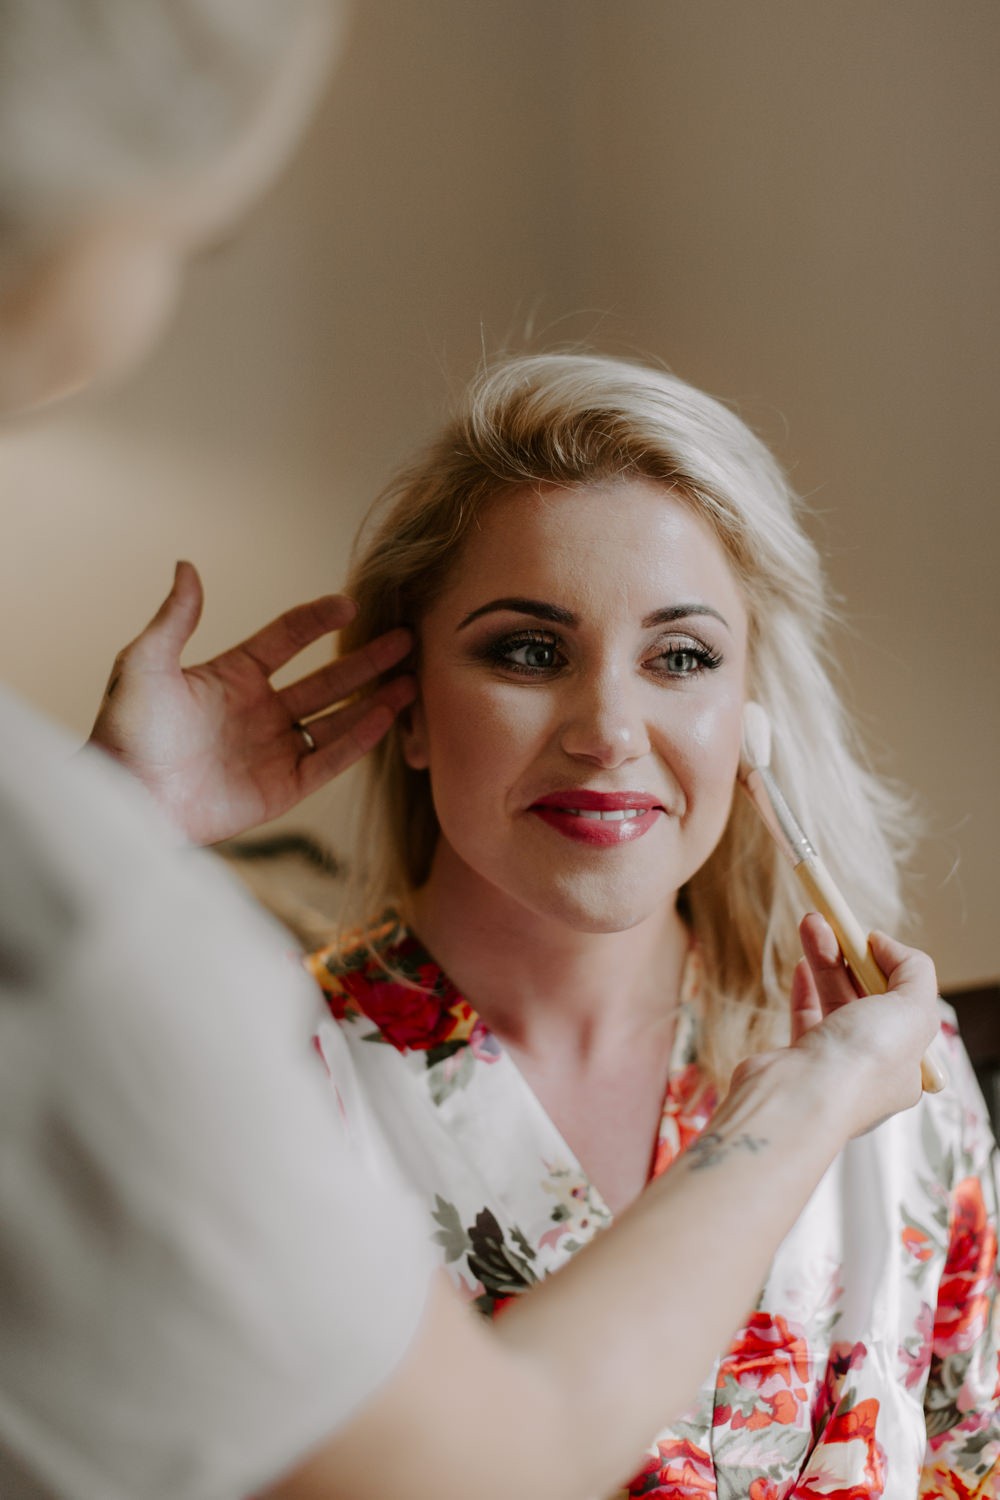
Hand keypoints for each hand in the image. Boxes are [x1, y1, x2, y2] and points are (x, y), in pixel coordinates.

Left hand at [87, 561, 414, 843]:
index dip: (317, 620)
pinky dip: (359, 739)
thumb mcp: (144, 664)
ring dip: (374, 700)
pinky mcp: (282, 787)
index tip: (350, 604)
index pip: (286, 639)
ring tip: (411, 680)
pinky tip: (385, 716)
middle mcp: (259, 712)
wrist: (125, 798)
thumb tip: (187, 567)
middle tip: (404, 639)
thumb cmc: (126, 733)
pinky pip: (329, 759)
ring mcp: (273, 750)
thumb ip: (175, 619)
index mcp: (232, 678)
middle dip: (366, 660)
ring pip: (336, 719)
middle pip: (326, 680)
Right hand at [786, 914, 940, 1133]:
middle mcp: (873, 1066)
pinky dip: (805, 987)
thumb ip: (913, 971)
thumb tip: (887, 946)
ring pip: (834, 999)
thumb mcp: (913, 1009)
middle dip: (852, 955)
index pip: (907, 1005)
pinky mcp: (799, 1058)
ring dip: (825, 959)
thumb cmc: (861, 1062)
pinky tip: (801, 963)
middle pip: (867, 997)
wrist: (800, 1095)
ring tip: (811, 922)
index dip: (890, 967)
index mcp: (909, 1065)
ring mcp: (833, 1063)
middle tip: (835, 922)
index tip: (871, 940)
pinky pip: (806, 1015)